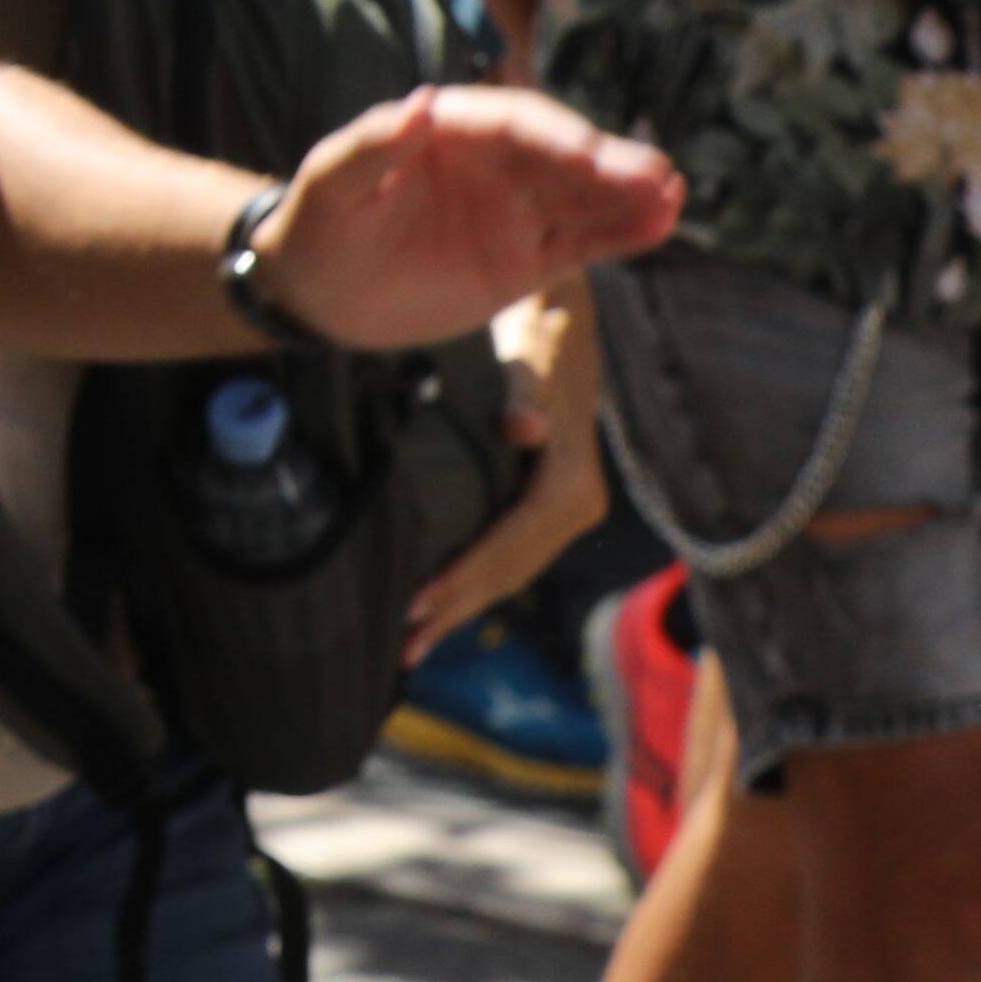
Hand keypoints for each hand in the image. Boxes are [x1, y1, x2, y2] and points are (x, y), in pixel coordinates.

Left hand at [256, 80, 680, 353]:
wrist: (319, 294)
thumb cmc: (316, 227)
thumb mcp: (329, 188)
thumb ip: (370, 148)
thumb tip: (422, 101)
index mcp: (446, 131)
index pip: (509, 123)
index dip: (549, 135)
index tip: (583, 153)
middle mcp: (492, 165)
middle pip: (558, 157)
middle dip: (605, 164)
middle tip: (652, 175)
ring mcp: (515, 211)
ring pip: (582, 198)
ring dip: (627, 196)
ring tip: (669, 196)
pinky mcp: (529, 258)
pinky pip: (584, 242)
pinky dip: (621, 234)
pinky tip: (660, 224)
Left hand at [407, 285, 613, 658]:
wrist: (558, 335)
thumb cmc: (531, 348)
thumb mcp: (527, 367)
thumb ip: (523, 398)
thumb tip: (524, 428)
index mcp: (571, 487)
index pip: (507, 544)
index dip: (461, 576)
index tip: (416, 604)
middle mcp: (578, 508)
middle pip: (509, 570)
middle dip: (455, 608)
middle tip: (402, 647)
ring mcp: (569, 514)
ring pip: (511, 573)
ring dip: (463, 608)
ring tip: (412, 643)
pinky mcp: (552, 512)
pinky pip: (511, 558)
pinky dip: (476, 585)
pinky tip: (441, 606)